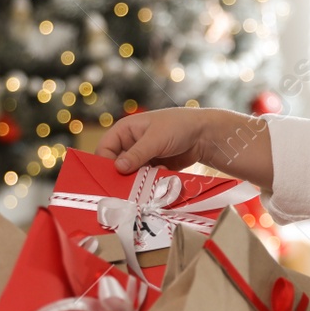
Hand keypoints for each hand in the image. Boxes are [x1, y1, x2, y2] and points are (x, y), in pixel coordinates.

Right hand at [95, 107, 217, 172]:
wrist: (204, 135)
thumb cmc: (178, 126)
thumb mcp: (155, 139)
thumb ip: (136, 154)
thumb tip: (117, 168)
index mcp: (125, 131)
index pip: (105, 149)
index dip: (105, 163)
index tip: (112, 177)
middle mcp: (130, 144)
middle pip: (116, 165)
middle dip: (124, 175)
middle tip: (132, 184)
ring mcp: (142, 157)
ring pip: (131, 174)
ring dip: (140, 178)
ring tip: (153, 175)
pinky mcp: (153, 168)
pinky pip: (145, 179)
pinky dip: (151, 180)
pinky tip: (164, 173)